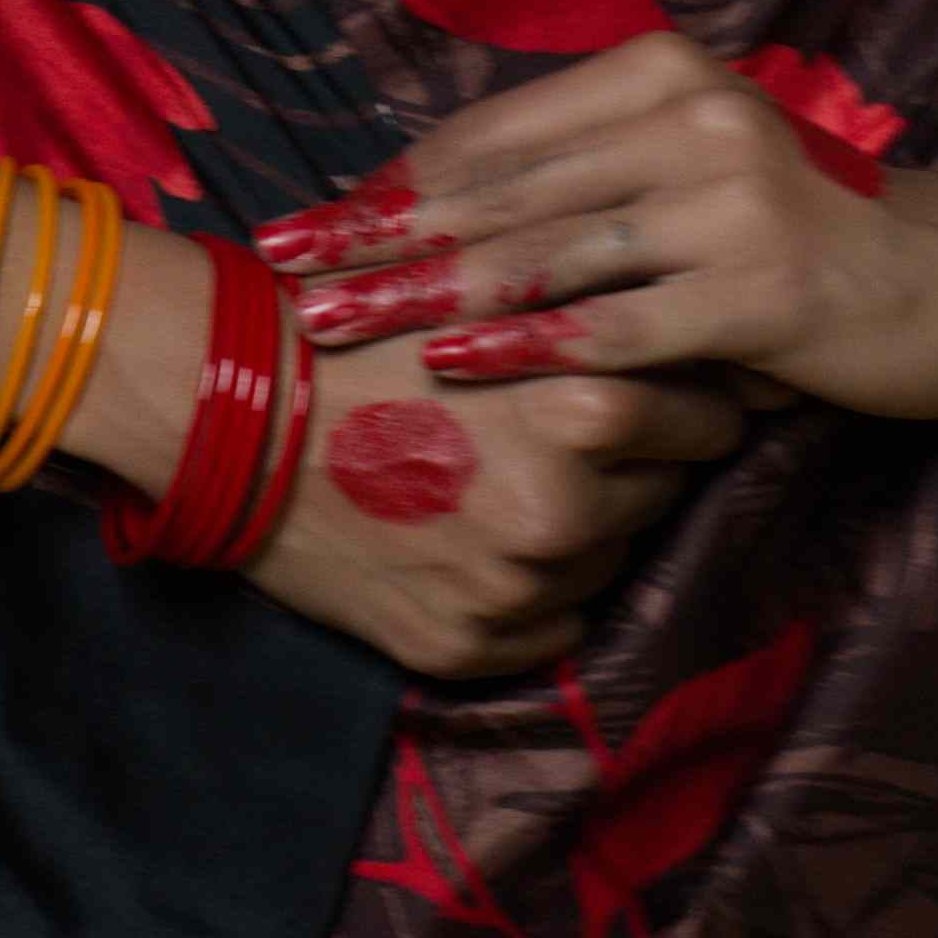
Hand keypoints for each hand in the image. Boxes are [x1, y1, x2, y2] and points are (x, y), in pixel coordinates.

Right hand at [241, 331, 750, 683]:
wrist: (231, 419)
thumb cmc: (355, 330)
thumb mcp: (484, 290)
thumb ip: (592, 304)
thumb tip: (687, 308)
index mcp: (584, 409)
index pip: (707, 418)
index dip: (689, 400)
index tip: (668, 394)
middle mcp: (566, 514)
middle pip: (660, 493)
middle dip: (630, 464)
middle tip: (560, 433)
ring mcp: (516, 592)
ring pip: (605, 560)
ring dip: (579, 528)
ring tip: (501, 480)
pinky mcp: (465, 648)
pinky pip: (549, 624)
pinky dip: (530, 591)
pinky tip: (473, 539)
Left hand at [261, 36, 937, 430]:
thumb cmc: (804, 236)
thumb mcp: (693, 174)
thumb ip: (586, 177)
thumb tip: (431, 204)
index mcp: (661, 72)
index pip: (494, 131)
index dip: (390, 182)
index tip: (305, 227)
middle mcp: (692, 115)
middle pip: (500, 187)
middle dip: (378, 238)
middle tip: (286, 276)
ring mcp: (730, 198)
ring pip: (544, 252)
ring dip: (426, 294)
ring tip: (339, 327)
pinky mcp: (761, 286)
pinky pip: (619, 323)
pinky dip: (529, 347)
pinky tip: (458, 365)